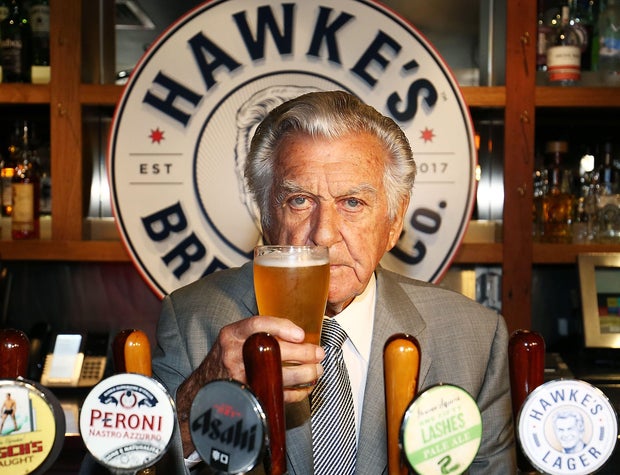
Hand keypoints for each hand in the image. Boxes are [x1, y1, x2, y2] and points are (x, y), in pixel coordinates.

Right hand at [176, 316, 324, 456]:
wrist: (204, 387)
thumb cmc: (228, 358)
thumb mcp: (236, 338)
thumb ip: (260, 333)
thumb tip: (300, 336)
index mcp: (232, 334)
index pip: (257, 324)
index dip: (281, 328)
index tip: (301, 334)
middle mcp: (232, 353)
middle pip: (273, 352)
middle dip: (302, 354)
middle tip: (318, 353)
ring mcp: (238, 377)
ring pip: (277, 377)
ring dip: (304, 374)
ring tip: (317, 370)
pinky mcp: (246, 397)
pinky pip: (275, 396)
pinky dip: (295, 393)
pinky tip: (306, 388)